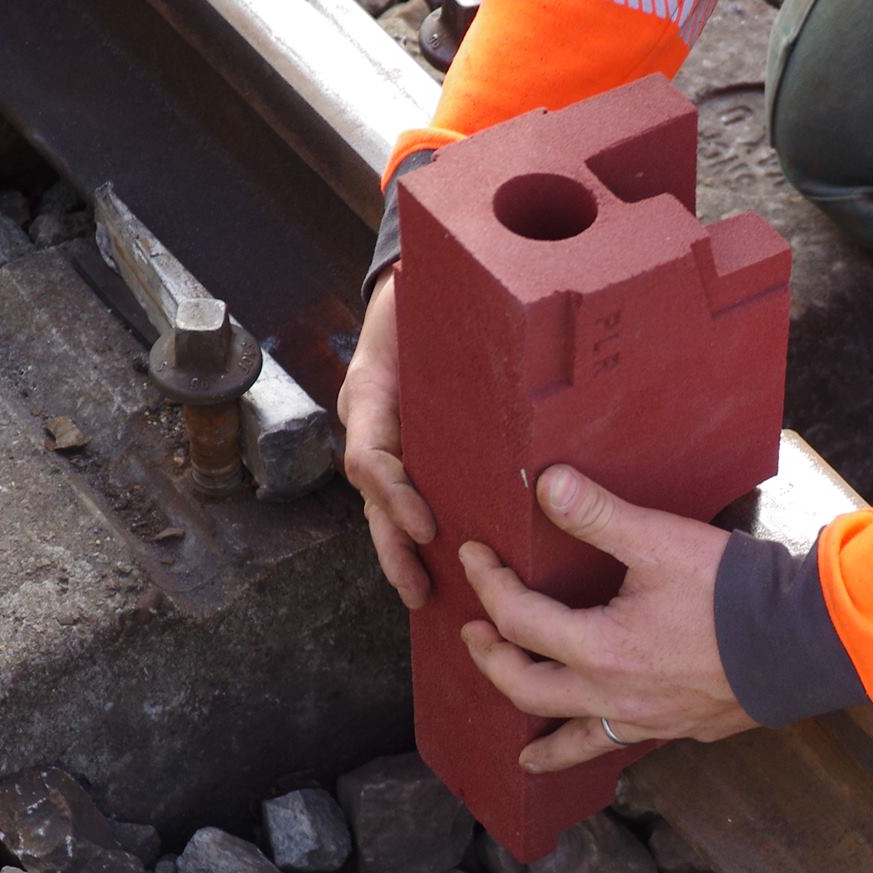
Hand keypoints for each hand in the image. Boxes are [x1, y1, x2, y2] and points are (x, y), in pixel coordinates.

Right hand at [339, 267, 437, 608]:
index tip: (427, 528)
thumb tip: (503, 342)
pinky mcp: (403, 443)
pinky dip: (415, 529)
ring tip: (424, 594)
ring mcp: (382, 434)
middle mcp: (370, 420)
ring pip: (382, 503)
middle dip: (391, 548)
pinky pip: (403, 491)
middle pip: (371, 497)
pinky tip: (438, 563)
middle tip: (417, 590)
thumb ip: (453, 329)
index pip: (369, 458)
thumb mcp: (425, 302)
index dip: (395, 496)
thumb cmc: (422, 289)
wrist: (410, 278)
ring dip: (400, 550)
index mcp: (371, 391)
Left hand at [460, 466, 753, 771]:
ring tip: (520, 753)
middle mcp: (613, 696)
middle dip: (492, 660)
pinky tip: (604, 740)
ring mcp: (647, 719)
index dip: (488, 585)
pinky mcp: (679, 727)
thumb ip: (597, 515)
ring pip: (574, 741)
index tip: (474, 557)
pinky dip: (597, 748)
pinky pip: (621, 745)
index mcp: (599, 649)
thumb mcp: (659, 541)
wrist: (802, 640)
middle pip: (527, 690)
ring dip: (540, 743)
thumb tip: (546, 484)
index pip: (518, 620)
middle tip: (476, 635)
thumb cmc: (732, 591)